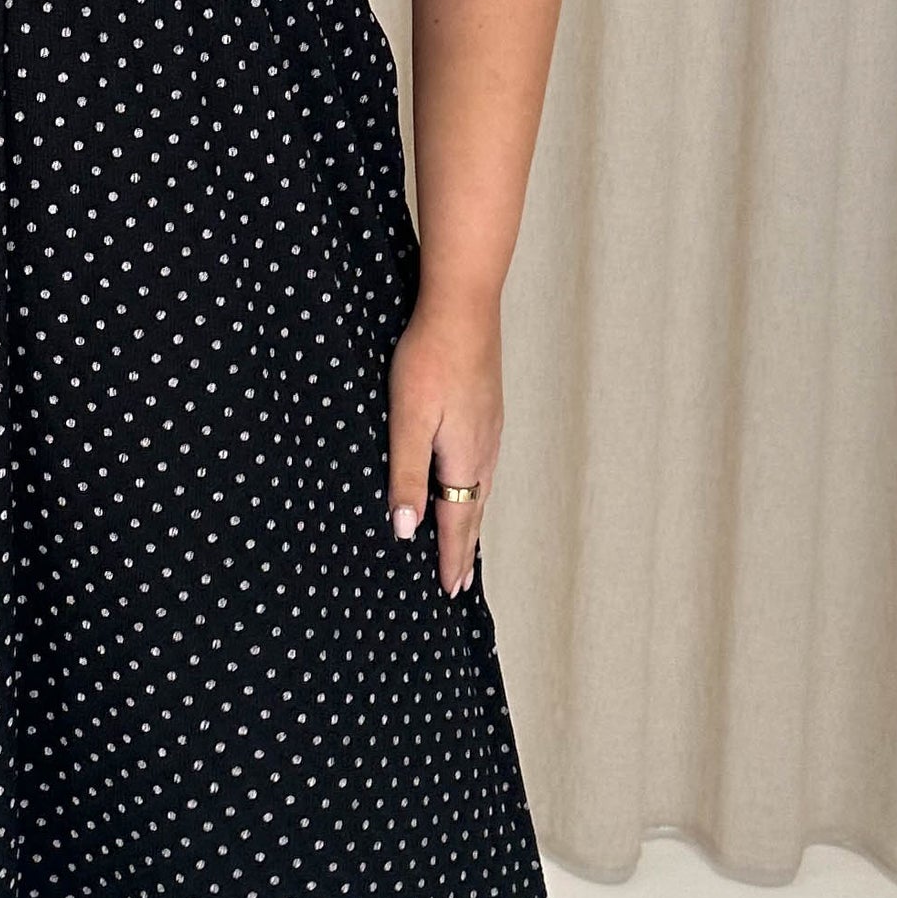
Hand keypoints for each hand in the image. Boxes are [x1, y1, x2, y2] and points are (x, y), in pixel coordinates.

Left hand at [386, 294, 502, 595]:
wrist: (464, 308)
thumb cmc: (430, 361)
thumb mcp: (407, 422)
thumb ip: (406, 476)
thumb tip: (406, 529)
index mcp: (465, 460)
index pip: (458, 523)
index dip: (452, 557)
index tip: (451, 590)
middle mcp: (485, 451)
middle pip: (474, 511)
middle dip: (464, 548)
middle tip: (459, 581)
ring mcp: (490, 429)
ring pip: (480, 488)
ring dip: (470, 519)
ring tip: (463, 542)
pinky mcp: (487, 410)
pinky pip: (482, 466)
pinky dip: (474, 489)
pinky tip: (467, 482)